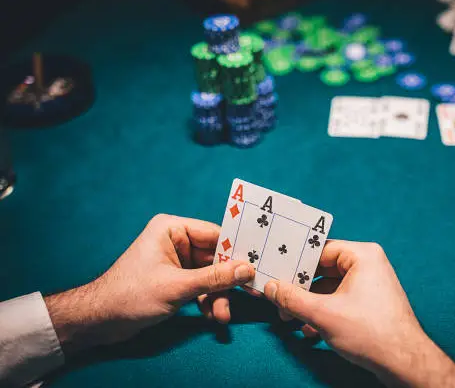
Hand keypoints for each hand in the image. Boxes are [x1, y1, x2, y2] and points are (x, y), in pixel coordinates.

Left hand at [44, 214, 254, 354]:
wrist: (100, 321)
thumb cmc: (132, 295)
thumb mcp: (178, 286)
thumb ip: (215, 278)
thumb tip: (247, 270)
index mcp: (172, 229)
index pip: (214, 235)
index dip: (235, 251)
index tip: (256, 265)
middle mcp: (175, 241)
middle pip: (214, 258)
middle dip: (226, 281)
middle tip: (246, 295)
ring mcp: (176, 261)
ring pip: (209, 275)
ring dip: (217, 295)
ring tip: (222, 316)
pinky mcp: (174, 279)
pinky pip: (200, 286)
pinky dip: (207, 300)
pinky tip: (212, 315)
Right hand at [262, 241, 454, 387]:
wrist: (404, 363)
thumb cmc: (371, 333)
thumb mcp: (323, 314)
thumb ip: (292, 299)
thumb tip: (270, 287)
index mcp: (363, 255)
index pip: (320, 250)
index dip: (296, 263)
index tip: (276, 272)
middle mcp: (369, 264)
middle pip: (323, 269)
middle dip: (300, 288)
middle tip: (278, 298)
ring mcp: (371, 283)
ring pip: (330, 287)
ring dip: (309, 304)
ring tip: (290, 318)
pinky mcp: (371, 302)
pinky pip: (341, 299)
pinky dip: (325, 312)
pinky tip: (311, 329)